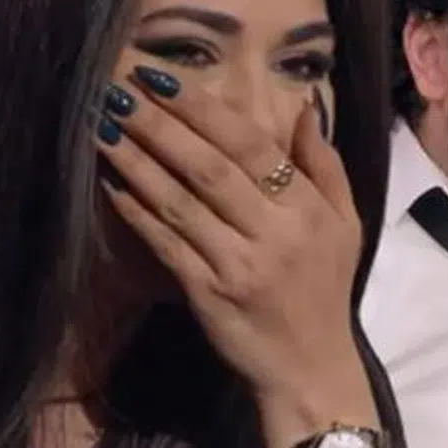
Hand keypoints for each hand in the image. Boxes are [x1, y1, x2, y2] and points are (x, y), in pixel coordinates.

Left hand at [96, 67, 363, 406]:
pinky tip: (110, 183)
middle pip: (209, 168)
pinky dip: (136, 212)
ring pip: (180, 202)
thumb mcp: (346, 224)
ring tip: (102, 126)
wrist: (311, 368)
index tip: (163, 79)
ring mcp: (239, 265)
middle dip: (160, 126)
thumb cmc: (325, 289)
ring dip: (137, 161)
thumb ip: (326, 165)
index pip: (253, 148)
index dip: (205, 111)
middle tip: (117, 90)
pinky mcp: (207, 293)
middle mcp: (275, 234)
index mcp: (309, 211)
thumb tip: (306, 108)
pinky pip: (165, 244)